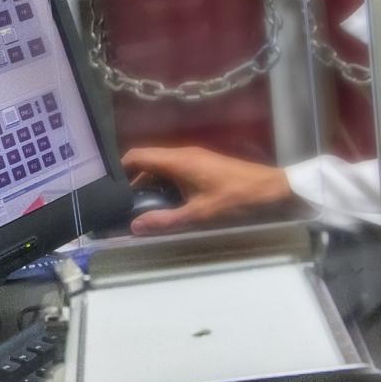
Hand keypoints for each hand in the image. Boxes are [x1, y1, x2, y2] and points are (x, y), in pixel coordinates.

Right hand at [123, 145, 299, 235]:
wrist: (273, 190)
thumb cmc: (236, 200)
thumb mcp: (199, 214)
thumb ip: (165, 220)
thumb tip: (134, 226)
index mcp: (178, 161)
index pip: (137, 156)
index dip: (119, 170)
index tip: (108, 189)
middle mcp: (182, 154)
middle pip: (146, 162)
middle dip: (131, 181)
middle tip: (120, 204)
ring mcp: (193, 158)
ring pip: (160, 167)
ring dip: (148, 185)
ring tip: (139, 208)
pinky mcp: (202, 165)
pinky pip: (173, 171)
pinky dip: (163, 185)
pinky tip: (164, 204)